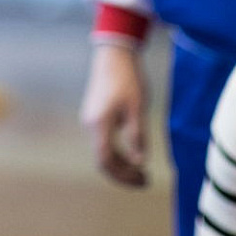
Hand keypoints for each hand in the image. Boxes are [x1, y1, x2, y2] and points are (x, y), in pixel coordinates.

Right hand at [81, 42, 150, 186]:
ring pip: (103, 152)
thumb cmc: (128, 79)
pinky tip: (133, 155)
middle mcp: (90, 124)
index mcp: (99, 124)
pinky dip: (117, 153)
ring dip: (121, 165)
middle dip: (123, 174)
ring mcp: (90, 120)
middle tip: (145, 181)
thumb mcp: (137, 108)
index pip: (106, 160)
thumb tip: (140, 162)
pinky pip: (103, 142)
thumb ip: (137, 136)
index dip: (123, 175)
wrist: (114, 54)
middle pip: (103, 160)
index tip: (143, 180)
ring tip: (142, 171)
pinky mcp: (95, 116)